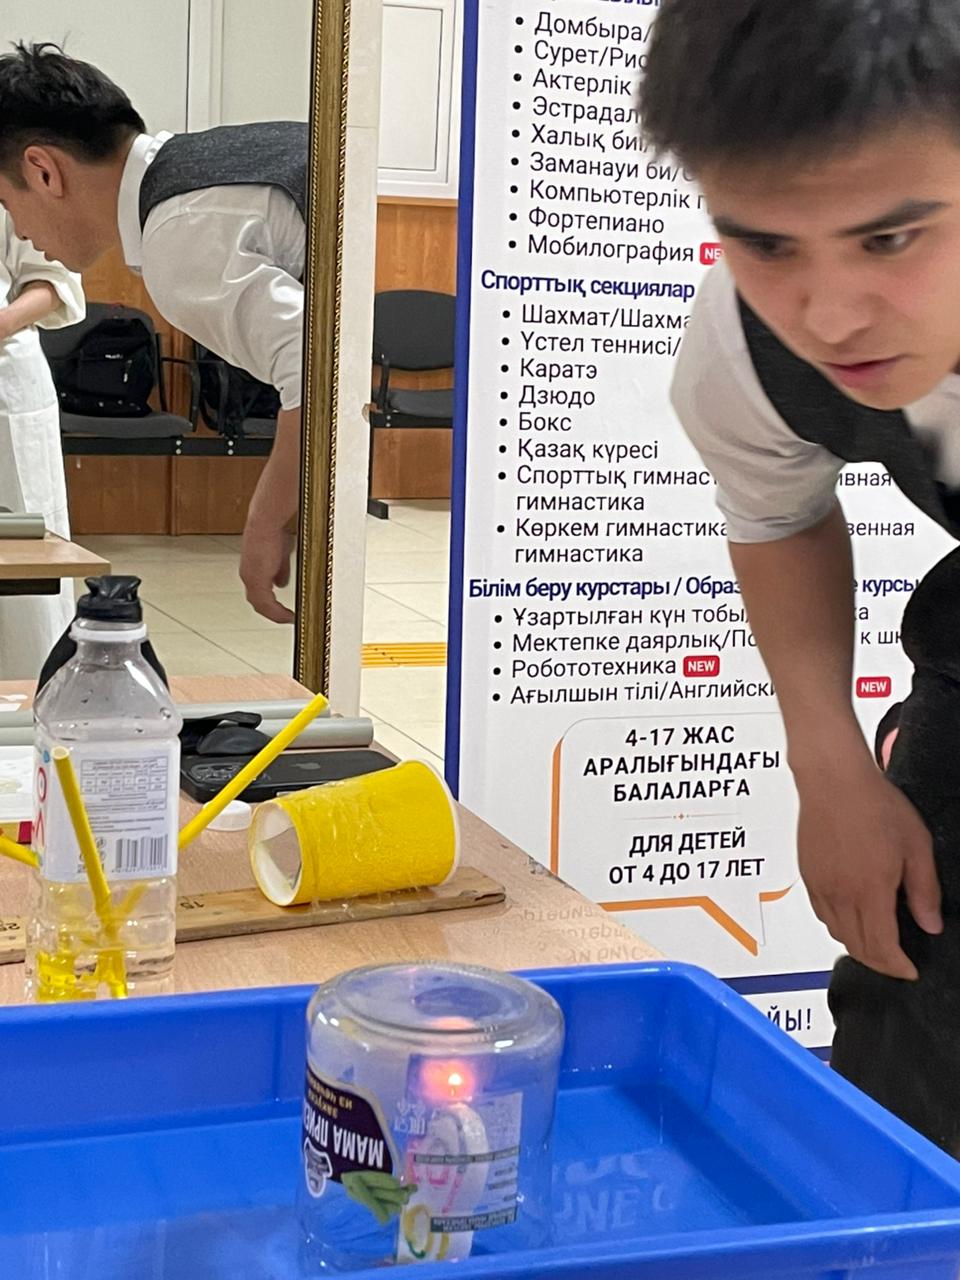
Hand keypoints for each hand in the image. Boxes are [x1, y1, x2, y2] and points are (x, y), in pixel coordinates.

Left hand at [240, 518, 295, 622]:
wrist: (267, 522)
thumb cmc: (273, 531)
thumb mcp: (280, 555)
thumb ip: (280, 570)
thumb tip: (281, 584)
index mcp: (252, 570)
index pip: (258, 593)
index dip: (269, 603)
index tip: (282, 610)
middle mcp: (248, 576)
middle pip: (258, 603)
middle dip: (272, 613)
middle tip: (286, 619)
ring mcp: (250, 579)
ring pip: (260, 606)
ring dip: (275, 615)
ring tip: (288, 619)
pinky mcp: (256, 580)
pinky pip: (266, 604)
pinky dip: (276, 613)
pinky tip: (288, 616)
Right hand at [796, 761, 941, 979]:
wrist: (833, 779)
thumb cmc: (873, 803)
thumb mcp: (916, 846)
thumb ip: (924, 890)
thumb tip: (929, 923)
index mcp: (869, 891)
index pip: (881, 947)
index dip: (897, 966)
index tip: (908, 970)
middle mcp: (840, 894)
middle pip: (856, 947)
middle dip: (878, 962)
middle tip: (896, 962)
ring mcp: (821, 886)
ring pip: (837, 933)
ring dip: (857, 945)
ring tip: (875, 942)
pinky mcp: (808, 875)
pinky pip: (822, 913)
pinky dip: (838, 925)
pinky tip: (851, 915)